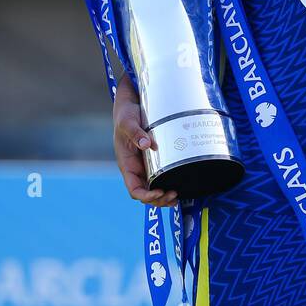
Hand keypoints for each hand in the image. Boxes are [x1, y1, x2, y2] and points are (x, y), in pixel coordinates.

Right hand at [112, 72, 178, 207]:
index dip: (146, 195)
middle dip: (158, 199)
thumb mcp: (127, 122)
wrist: (130, 106)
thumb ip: (135, 133)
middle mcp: (136, 169)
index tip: (158, 192)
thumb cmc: (126, 115)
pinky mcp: (154, 160)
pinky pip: (160, 178)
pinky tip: (179, 187)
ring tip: (177, 197)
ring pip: (153, 189)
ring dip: (164, 197)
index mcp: (127, 164)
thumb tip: (147, 144)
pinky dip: (168, 185)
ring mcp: (145, 165)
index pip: (134, 189)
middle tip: (173, 195)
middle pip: (145, 194)